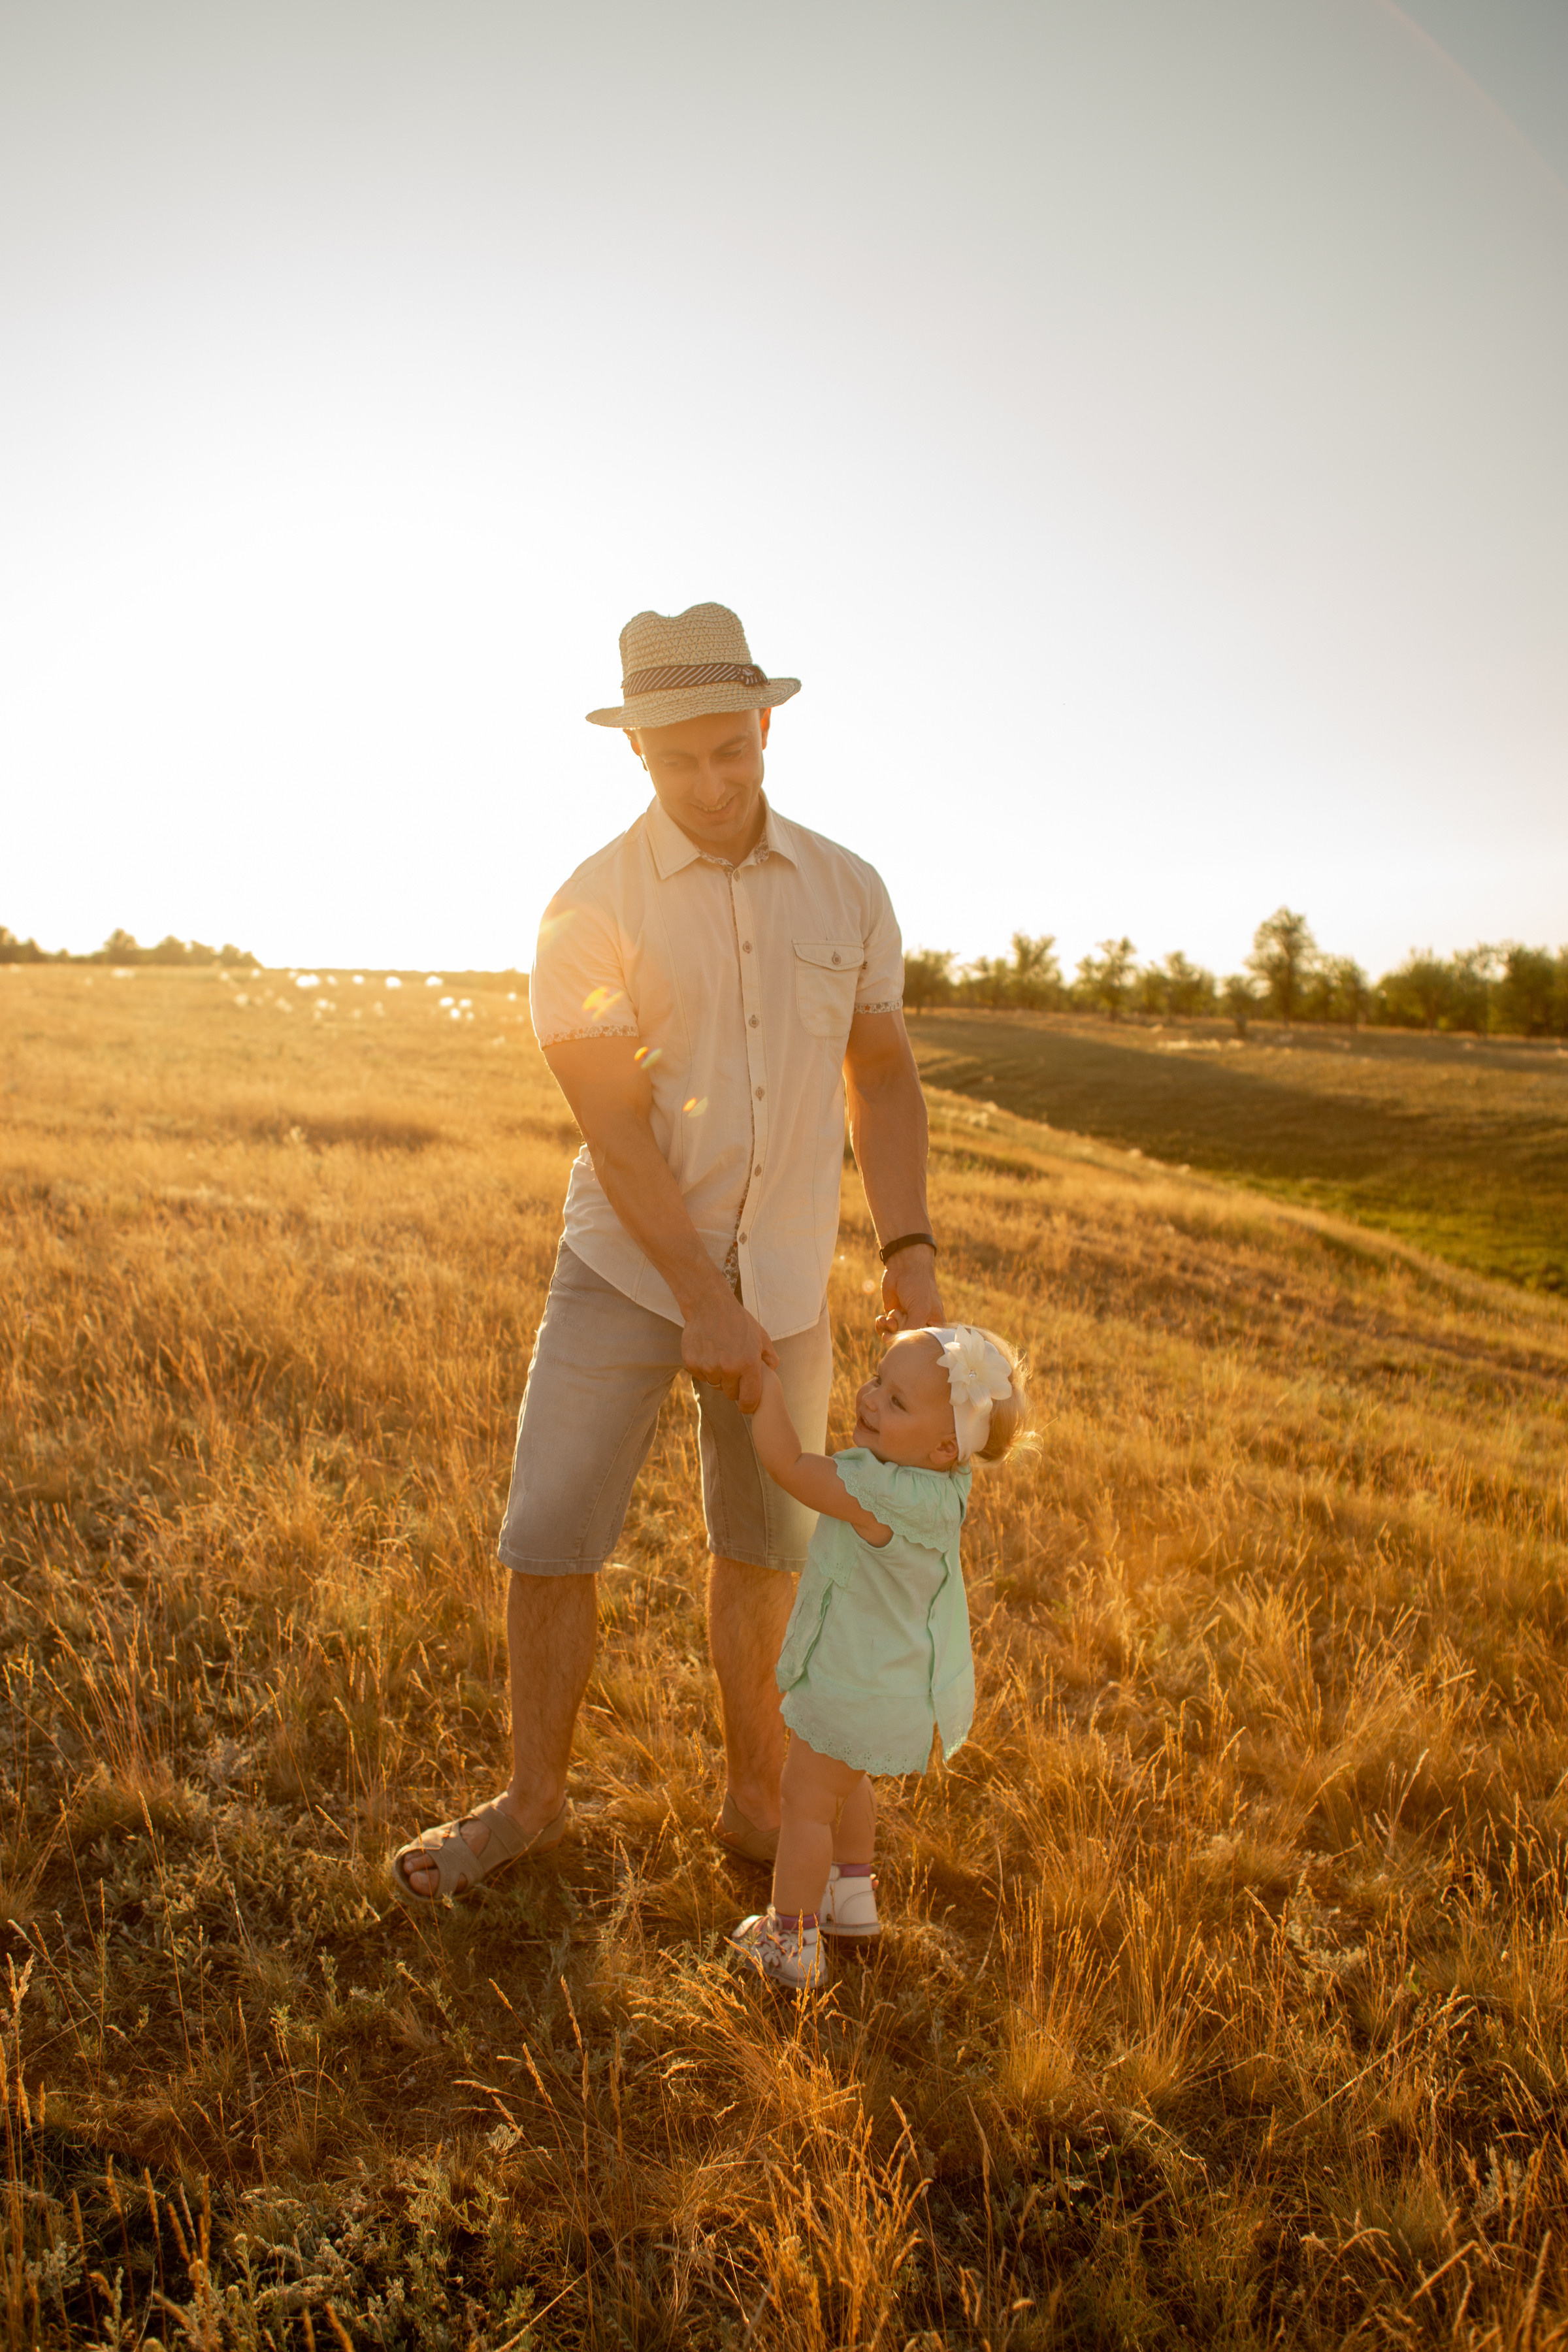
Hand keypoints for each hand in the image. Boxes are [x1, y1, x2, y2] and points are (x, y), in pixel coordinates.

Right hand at [682, 1282, 778, 1411]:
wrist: (709, 1306)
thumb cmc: (738, 1321)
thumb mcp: (761, 1336)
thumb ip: (770, 1358)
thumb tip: (772, 1373)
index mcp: (748, 1364)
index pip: (749, 1399)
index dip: (748, 1405)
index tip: (746, 1405)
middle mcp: (728, 1368)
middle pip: (731, 1394)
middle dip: (733, 1386)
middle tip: (733, 1369)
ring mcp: (708, 1366)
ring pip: (715, 1385)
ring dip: (718, 1376)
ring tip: (720, 1356)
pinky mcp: (692, 1363)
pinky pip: (701, 1376)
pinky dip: (704, 1369)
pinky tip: (708, 1352)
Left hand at [875, 1244, 943, 1336]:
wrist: (904, 1267)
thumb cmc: (919, 1287)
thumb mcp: (920, 1309)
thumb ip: (913, 1329)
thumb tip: (900, 1345)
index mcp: (934, 1326)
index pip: (925, 1344)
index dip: (915, 1344)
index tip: (907, 1333)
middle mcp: (920, 1325)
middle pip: (907, 1341)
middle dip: (899, 1332)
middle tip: (897, 1319)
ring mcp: (906, 1321)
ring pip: (894, 1336)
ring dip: (889, 1328)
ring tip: (889, 1317)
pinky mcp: (893, 1317)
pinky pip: (885, 1329)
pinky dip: (881, 1326)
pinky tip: (880, 1318)